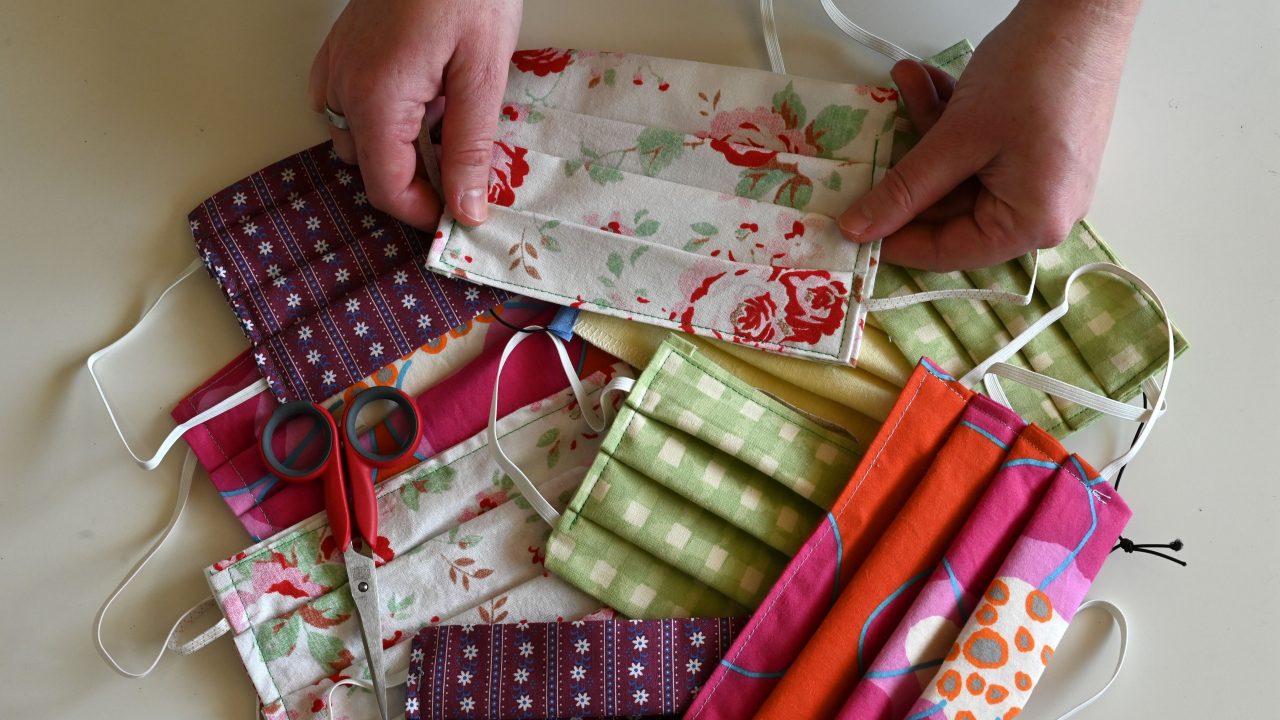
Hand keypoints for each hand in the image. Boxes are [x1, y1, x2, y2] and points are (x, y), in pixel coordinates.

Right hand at [309, 0, 522, 228]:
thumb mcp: (482, 73)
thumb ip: (469, 148)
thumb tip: (465, 208)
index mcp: (377, 100)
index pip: (388, 189)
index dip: (424, 214)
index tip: (460, 218)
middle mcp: (344, 87)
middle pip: (369, 168)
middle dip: (416, 181)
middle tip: (465, 170)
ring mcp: (337, 66)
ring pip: (358, 139)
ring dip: (399, 148)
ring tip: (447, 122)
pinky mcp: (342, 50)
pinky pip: (347, 106)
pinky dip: (382, 119)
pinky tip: (421, 101)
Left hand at [839, 0, 1140, 270]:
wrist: (1083, 8)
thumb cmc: (1034, 75)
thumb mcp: (956, 139)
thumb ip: (905, 189)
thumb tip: (859, 229)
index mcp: (1033, 223)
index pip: (949, 251)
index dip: (895, 240)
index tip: (853, 228)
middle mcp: (1042, 210)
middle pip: (950, 210)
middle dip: (909, 169)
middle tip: (868, 149)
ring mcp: (1039, 176)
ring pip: (958, 172)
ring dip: (926, 130)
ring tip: (907, 84)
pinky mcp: (1033, 146)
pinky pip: (976, 149)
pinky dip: (949, 120)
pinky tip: (926, 81)